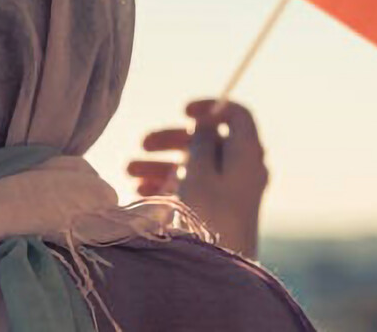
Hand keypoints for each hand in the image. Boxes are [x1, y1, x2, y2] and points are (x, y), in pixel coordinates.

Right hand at [127, 99, 268, 258]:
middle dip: (171, 139)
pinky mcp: (216, 209)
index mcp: (246, 153)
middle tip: (142, 144)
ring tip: (130, 172)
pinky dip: (168, 183)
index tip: (182, 111)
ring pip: (193, 165)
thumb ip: (201, 142)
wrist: (222, 268)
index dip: (210, 107)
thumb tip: (205, 123)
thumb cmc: (211, 214)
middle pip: (207, 140)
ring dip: (161, 164)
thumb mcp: (200, 171)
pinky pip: (191, 186)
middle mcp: (241, 169)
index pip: (236, 115)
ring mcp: (229, 190)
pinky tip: (142, 191)